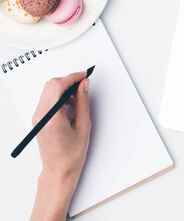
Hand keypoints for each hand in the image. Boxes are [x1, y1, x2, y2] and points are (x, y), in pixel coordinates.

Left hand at [30, 72, 90, 220]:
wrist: (59, 170)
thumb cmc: (72, 154)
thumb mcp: (84, 126)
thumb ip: (83, 102)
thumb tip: (84, 85)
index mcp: (52, 119)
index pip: (58, 87)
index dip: (73, 77)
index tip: (84, 75)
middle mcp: (41, 116)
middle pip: (50, 85)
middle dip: (68, 80)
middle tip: (83, 83)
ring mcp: (37, 117)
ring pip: (48, 90)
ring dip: (63, 88)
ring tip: (77, 97)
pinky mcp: (38, 119)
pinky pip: (47, 99)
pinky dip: (59, 95)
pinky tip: (69, 104)